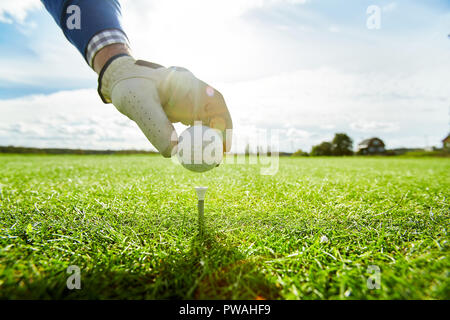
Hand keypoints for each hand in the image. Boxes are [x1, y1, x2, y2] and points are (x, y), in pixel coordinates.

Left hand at [98, 55, 232, 156]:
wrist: (118, 77)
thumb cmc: (129, 88)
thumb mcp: (140, 108)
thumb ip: (156, 128)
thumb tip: (173, 154)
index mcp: (189, 84)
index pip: (217, 103)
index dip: (225, 125)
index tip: (224, 148)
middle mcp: (192, 90)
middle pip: (215, 113)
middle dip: (219, 136)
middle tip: (216, 160)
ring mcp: (187, 97)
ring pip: (206, 119)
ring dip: (208, 137)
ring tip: (206, 159)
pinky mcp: (180, 105)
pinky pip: (194, 122)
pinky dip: (196, 136)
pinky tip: (191, 150)